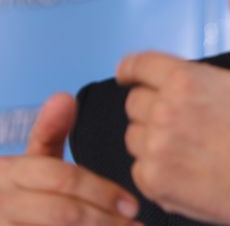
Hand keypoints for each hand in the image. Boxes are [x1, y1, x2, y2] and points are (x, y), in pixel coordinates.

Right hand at [0, 92, 140, 224]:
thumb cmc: (21, 196)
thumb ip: (49, 132)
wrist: (3, 218)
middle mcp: (1, 203)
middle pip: (65, 212)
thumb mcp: (31, 163)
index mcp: (7, 173)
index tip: (132, 204)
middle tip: (136, 224)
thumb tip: (64, 96)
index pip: (62, 180)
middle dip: (105, 219)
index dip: (102, 192)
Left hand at [117, 0, 229, 225]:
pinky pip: (139, 166)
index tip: (134, 74)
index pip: (136, 65)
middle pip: (136, 100)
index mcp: (186, 79)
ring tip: (193, 140)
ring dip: (154, 133)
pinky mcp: (156, 183)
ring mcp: (157, 150)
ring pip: (135, 133)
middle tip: (190, 113)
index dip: (134, 68)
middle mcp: (164, 112)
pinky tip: (189, 165)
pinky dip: (158, 164)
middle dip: (156, 101)